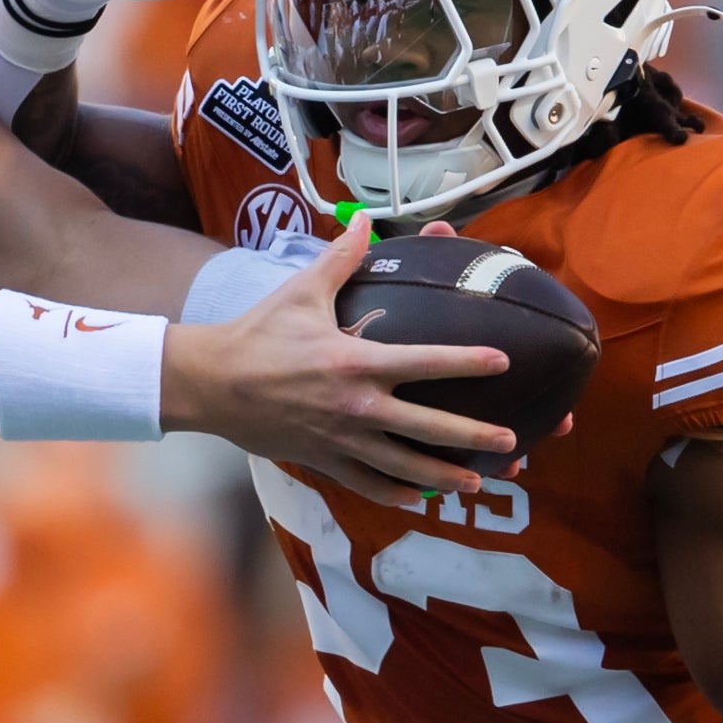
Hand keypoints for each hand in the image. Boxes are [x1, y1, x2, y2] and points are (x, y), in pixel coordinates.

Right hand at [163, 218, 515, 501]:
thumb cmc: (258, 334)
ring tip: (478, 481)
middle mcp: (357, 406)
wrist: (211, 384)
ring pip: (404, 466)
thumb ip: (342, 258)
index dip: (468, 362)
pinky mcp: (323, 460)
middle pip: (428, 427)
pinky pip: (366, 484)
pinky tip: (419, 501)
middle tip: (512, 441)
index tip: (505, 363)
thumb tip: (365, 220)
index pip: (426, 362)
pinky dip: (395, 495)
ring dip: (444, 477)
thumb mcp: (302, 291)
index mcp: (357, 362)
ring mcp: (342, 439)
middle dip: (474, 436)